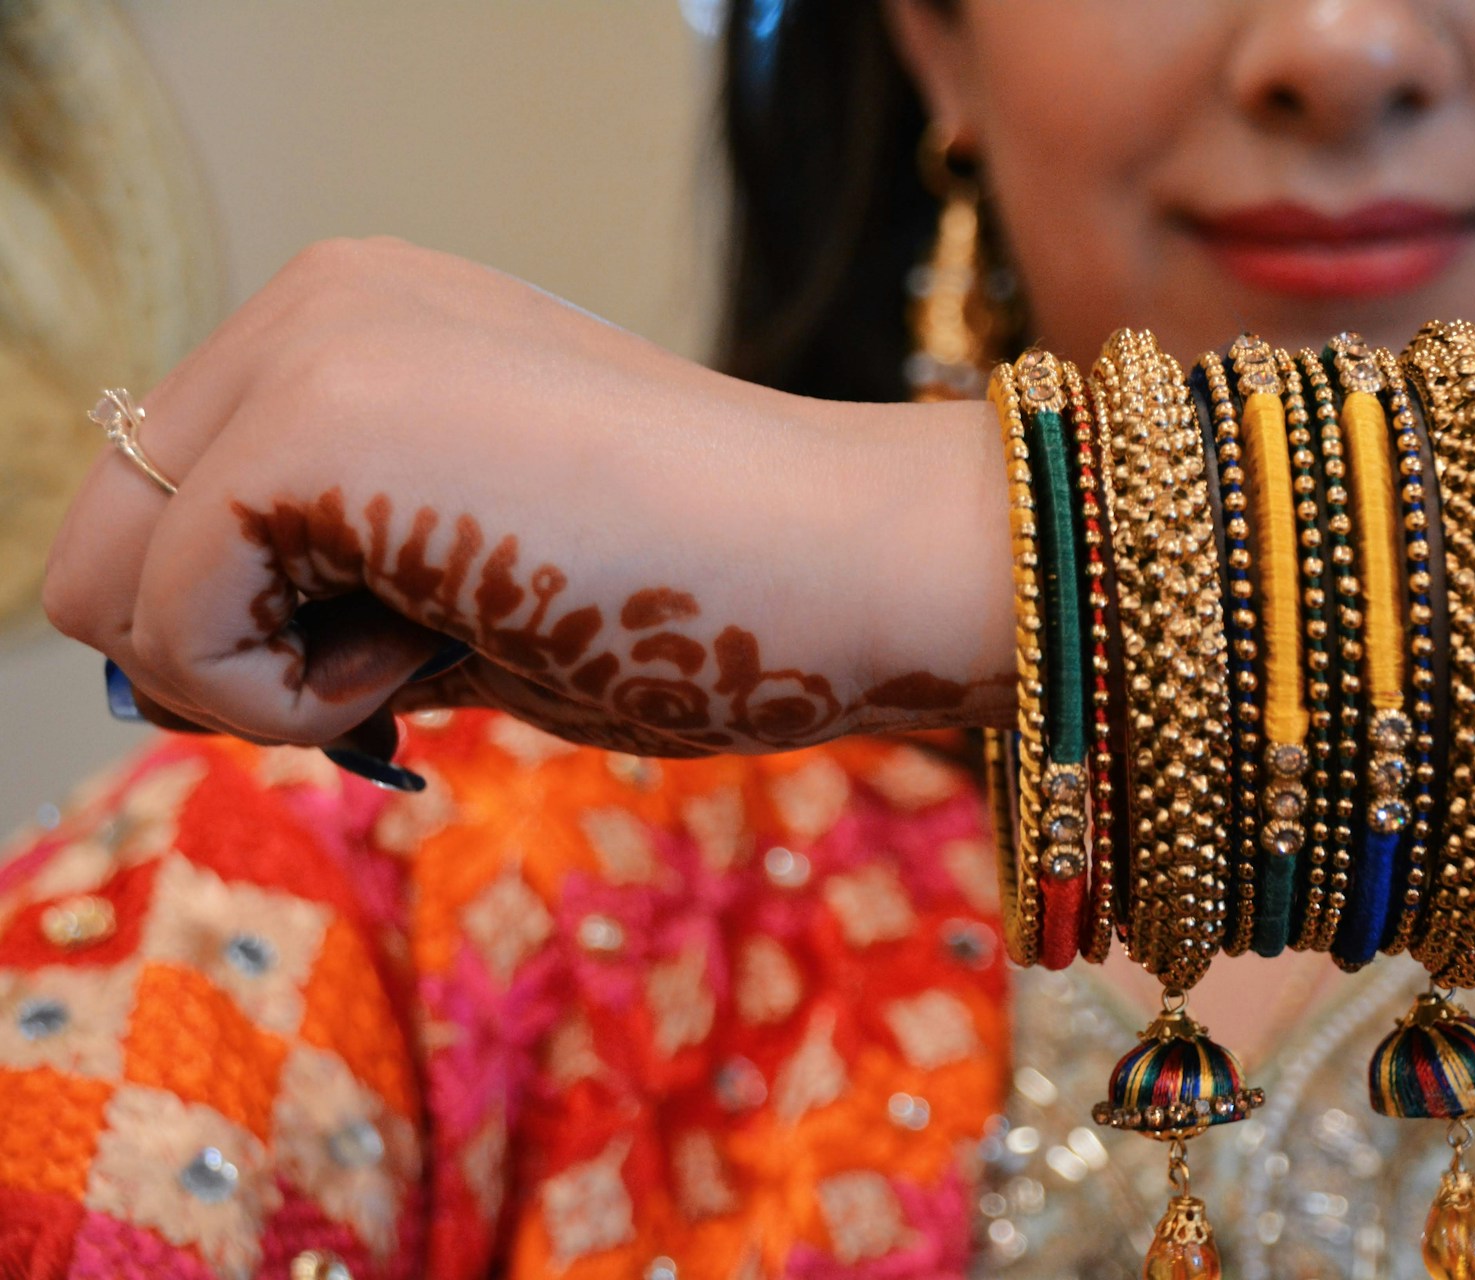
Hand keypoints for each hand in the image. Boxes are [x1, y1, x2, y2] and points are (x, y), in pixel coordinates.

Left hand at [44, 236, 1008, 759]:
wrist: (859, 560)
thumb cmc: (709, 596)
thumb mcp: (477, 577)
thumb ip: (335, 588)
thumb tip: (179, 668)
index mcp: (361, 321)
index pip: (174, 511)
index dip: (251, 630)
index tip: (407, 653)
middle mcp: (311, 299)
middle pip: (99, 539)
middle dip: (224, 653)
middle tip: (405, 669)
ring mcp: (303, 343)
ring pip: (102, 585)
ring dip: (254, 674)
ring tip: (442, 646)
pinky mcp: (306, 422)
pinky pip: (164, 628)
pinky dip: (281, 699)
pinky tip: (448, 649)